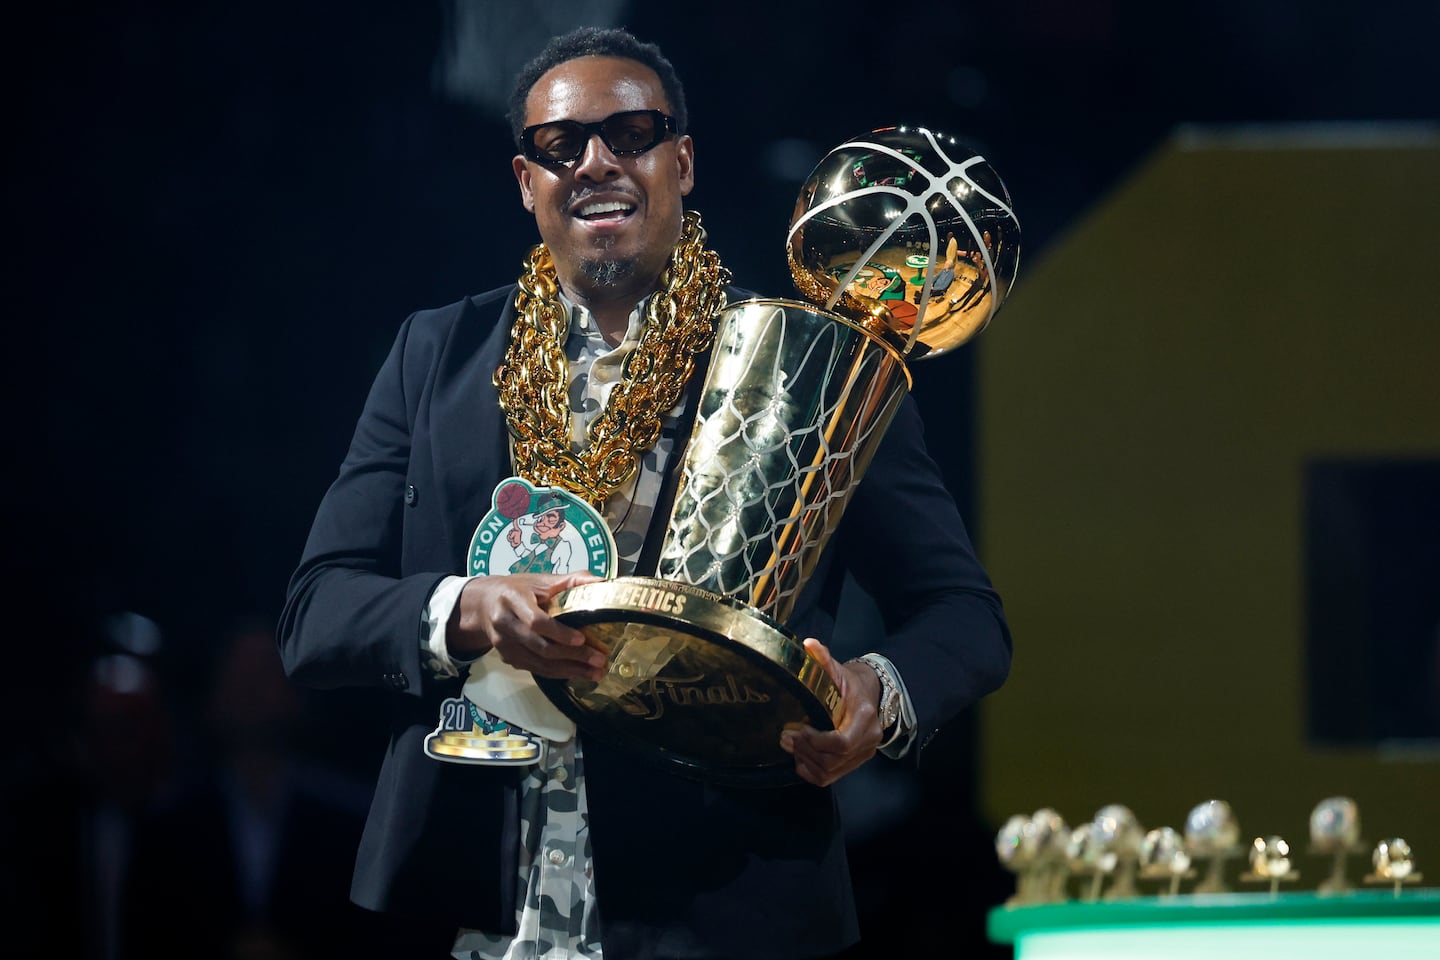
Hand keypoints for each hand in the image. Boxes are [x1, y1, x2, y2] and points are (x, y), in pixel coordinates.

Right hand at [447, 573, 604, 681]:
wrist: (483, 604)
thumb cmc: (516, 589)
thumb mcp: (540, 580)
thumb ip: (571, 580)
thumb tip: (602, 582)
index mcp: (512, 599)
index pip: (536, 621)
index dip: (559, 632)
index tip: (582, 638)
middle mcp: (505, 624)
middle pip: (539, 647)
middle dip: (572, 657)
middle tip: (599, 660)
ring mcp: (504, 645)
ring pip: (538, 664)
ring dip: (569, 671)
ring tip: (595, 673)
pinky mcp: (508, 658)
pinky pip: (535, 669)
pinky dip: (558, 673)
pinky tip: (578, 674)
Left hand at [778, 637, 884, 786]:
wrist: (869, 694)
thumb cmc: (850, 683)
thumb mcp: (838, 670)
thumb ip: (823, 660)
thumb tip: (809, 644)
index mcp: (865, 718)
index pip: (842, 742)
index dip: (817, 741)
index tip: (797, 730)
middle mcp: (868, 740)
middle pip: (833, 760)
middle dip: (806, 750)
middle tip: (784, 737)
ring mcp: (863, 754)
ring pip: (830, 772)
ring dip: (805, 760)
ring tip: (788, 744)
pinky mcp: (854, 763)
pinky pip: (830, 778)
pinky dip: (811, 772)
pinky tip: (799, 759)